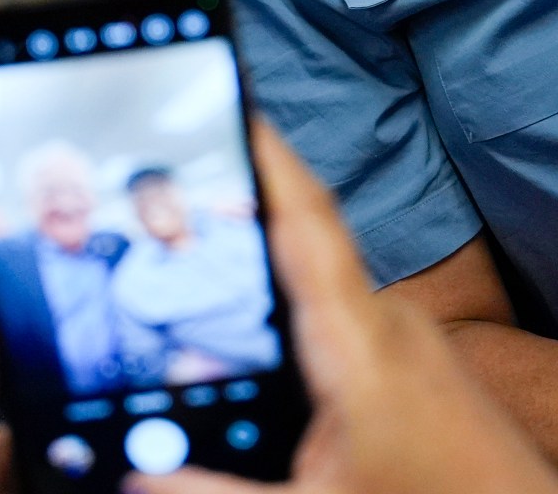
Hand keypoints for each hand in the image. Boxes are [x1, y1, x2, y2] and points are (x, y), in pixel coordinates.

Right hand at [128, 124, 557, 493]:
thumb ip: (217, 493)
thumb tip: (136, 478)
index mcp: (361, 344)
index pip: (306, 224)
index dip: (269, 159)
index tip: (235, 102)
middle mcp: (391, 322)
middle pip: (310, 237)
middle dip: (251, 196)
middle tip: (184, 163)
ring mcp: (412, 337)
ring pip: (329, 273)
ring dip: (276, 245)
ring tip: (208, 222)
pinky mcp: (421, 359)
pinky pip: (348, 305)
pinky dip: (302, 290)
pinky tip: (267, 307)